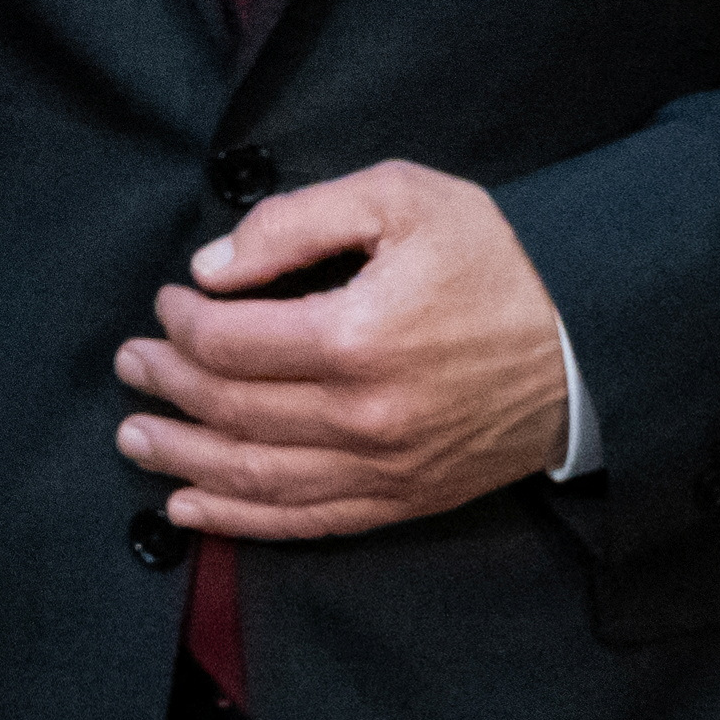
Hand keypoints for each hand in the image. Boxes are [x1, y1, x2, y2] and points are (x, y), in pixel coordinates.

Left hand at [111, 160, 568, 539]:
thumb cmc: (497, 258)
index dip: (182, 322)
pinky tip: (189, 509)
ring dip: (182, 460)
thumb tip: (214, 267)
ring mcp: (385, 469)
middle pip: (231, 410)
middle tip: (128, 364)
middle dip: (167, 386)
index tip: (170, 301)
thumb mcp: (399, 200)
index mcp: (357, 337)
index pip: (230, 343)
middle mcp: (364, 417)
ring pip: (255, 477)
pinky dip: (240, 520)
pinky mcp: (404, 500)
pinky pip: (306, 520)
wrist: (591, 339)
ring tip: (134, 438)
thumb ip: (295, 223)